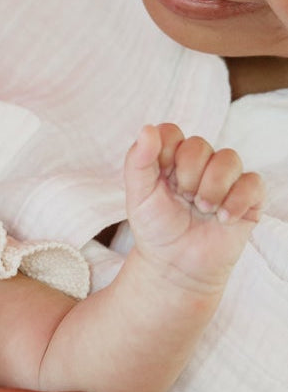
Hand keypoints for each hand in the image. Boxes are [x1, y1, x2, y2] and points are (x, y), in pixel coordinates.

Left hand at [125, 123, 263, 292]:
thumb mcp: (138, 195)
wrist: (177, 264)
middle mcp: (199, 164)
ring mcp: (225, 179)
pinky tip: (223, 218)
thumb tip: (147, 128)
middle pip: (199, 145)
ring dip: (212, 188)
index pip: (171, 132)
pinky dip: (236, 201)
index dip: (165, 151)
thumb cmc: (156, 228)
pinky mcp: (249, 198)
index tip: (160, 177)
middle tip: (182, 198)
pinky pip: (253, 182)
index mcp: (170, 159)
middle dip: (187, 176)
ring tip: (202, 209)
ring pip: (229, 159)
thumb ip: (139, 161)